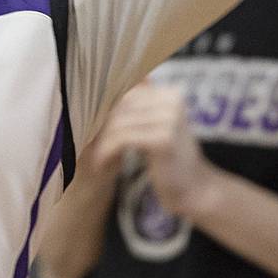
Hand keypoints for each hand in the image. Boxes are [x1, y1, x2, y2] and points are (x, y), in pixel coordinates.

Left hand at [92, 81, 216, 219]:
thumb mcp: (155, 127)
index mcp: (170, 93)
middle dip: (100, 123)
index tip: (86, 122)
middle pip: (121, 106)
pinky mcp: (163, 139)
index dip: (104, 108)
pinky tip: (100, 162)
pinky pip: (123, 139)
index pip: (126, 92)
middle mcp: (172, 101)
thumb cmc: (170, 159)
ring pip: (119, 123)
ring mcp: (170, 118)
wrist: (195, 190)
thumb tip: (99, 87)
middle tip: (83, 138)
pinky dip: (107, 150)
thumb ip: (137, 109)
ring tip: (90, 152)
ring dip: (101, 139)